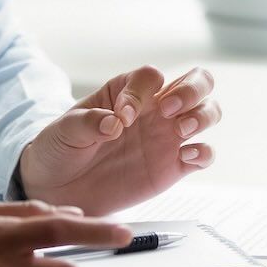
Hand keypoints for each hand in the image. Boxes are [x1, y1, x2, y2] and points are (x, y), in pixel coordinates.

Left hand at [18, 65, 219, 214]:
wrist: (58, 189)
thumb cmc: (60, 150)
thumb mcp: (64, 131)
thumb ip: (88, 122)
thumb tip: (113, 122)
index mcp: (127, 92)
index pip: (150, 76)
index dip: (141, 91)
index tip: (122, 117)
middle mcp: (154, 110)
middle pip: (197, 81)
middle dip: (192, 89)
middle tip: (168, 110)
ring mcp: (167, 137)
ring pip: (208, 112)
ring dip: (203, 116)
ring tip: (180, 132)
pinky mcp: (173, 167)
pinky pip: (204, 154)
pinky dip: (204, 153)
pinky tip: (187, 158)